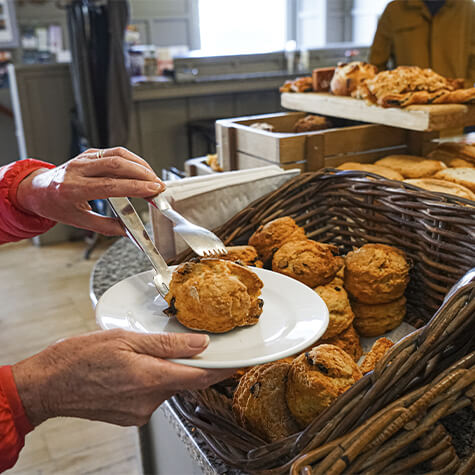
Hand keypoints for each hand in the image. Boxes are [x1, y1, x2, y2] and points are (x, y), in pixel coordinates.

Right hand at [12, 329, 234, 426]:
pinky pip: (153, 395)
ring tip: (144, 352)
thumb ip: (166, 344)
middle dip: (189, 362)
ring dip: (166, 369)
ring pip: (168, 386)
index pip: (201, 377)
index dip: (223, 368)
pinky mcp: (131, 416)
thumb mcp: (125, 339)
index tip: (238, 360)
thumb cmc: (78, 359)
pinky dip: (153, 379)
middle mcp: (149, 401)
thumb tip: (199, 345)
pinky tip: (134, 368)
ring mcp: (139, 412)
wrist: (47, 386)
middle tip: (183, 342)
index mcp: (151, 378)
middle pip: (185, 380)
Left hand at [16, 147, 164, 235]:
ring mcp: (83, 158)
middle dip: (143, 174)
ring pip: (118, 154)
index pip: (110, 185)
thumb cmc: (55, 205)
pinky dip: (133, 160)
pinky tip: (141, 170)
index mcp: (72, 189)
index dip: (135, 187)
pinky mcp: (89, 152)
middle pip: (117, 165)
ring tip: (153, 179)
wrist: (37, 189)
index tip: (153, 191)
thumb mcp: (78, 221)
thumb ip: (106, 227)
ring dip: (140, 166)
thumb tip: (129, 232)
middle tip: (158, 186)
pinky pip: (115, 152)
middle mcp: (77, 169)